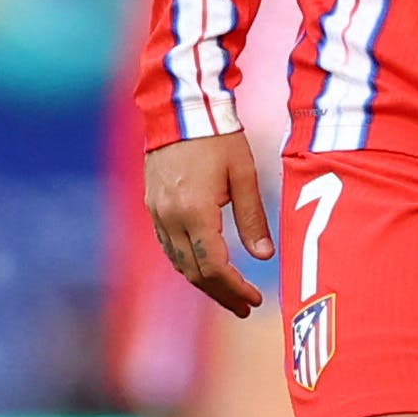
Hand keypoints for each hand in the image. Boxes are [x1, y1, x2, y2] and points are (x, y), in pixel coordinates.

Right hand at [145, 130, 273, 316]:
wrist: (182, 109)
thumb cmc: (219, 138)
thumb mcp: (243, 175)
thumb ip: (253, 218)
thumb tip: (264, 256)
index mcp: (195, 211)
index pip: (213, 266)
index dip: (235, 288)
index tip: (255, 300)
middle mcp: (171, 217)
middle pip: (194, 272)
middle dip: (221, 294)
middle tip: (244, 307)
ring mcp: (157, 213)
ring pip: (178, 262)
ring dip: (203, 282)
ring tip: (228, 293)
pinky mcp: (153, 206)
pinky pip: (169, 247)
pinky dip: (188, 263)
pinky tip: (205, 267)